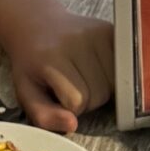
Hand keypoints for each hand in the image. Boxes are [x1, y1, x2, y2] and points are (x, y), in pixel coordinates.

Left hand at [3, 1, 113, 132]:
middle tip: (71, 85)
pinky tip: (97, 67)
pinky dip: (113, 74)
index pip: (77, 101)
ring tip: (84, 76)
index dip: (68, 107)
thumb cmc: (32, 64)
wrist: (37, 26)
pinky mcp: (111, 30)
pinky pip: (123, 67)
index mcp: (52, 58)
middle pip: (99, 94)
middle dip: (87, 99)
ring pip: (114, 83)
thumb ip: (44, 116)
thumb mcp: (26, 93)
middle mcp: (77, 41)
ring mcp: (97, 33)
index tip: (57, 94)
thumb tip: (73, 124)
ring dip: (102, 88)